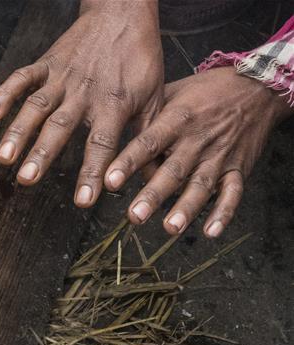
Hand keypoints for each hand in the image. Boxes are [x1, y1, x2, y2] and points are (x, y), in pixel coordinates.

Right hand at [0, 0, 161, 206]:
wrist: (124, 12)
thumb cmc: (141, 59)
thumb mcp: (155, 99)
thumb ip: (150, 139)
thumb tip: (156, 177)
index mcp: (115, 104)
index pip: (102, 144)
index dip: (92, 172)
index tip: (83, 200)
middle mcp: (85, 92)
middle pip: (61, 127)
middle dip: (42, 154)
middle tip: (26, 179)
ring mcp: (63, 77)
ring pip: (37, 106)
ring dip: (18, 132)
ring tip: (4, 157)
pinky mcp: (47, 63)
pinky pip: (23, 77)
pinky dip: (6, 93)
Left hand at [105, 67, 293, 236]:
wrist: (258, 87)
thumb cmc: (209, 90)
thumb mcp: (174, 91)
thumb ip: (146, 113)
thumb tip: (113, 129)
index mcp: (178, 119)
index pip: (149, 143)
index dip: (129, 162)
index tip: (110, 181)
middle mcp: (198, 140)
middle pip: (173, 170)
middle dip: (154, 195)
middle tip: (135, 215)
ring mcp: (219, 156)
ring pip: (201, 185)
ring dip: (185, 209)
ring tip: (170, 228)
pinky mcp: (238, 168)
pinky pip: (233, 193)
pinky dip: (224, 213)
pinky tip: (211, 232)